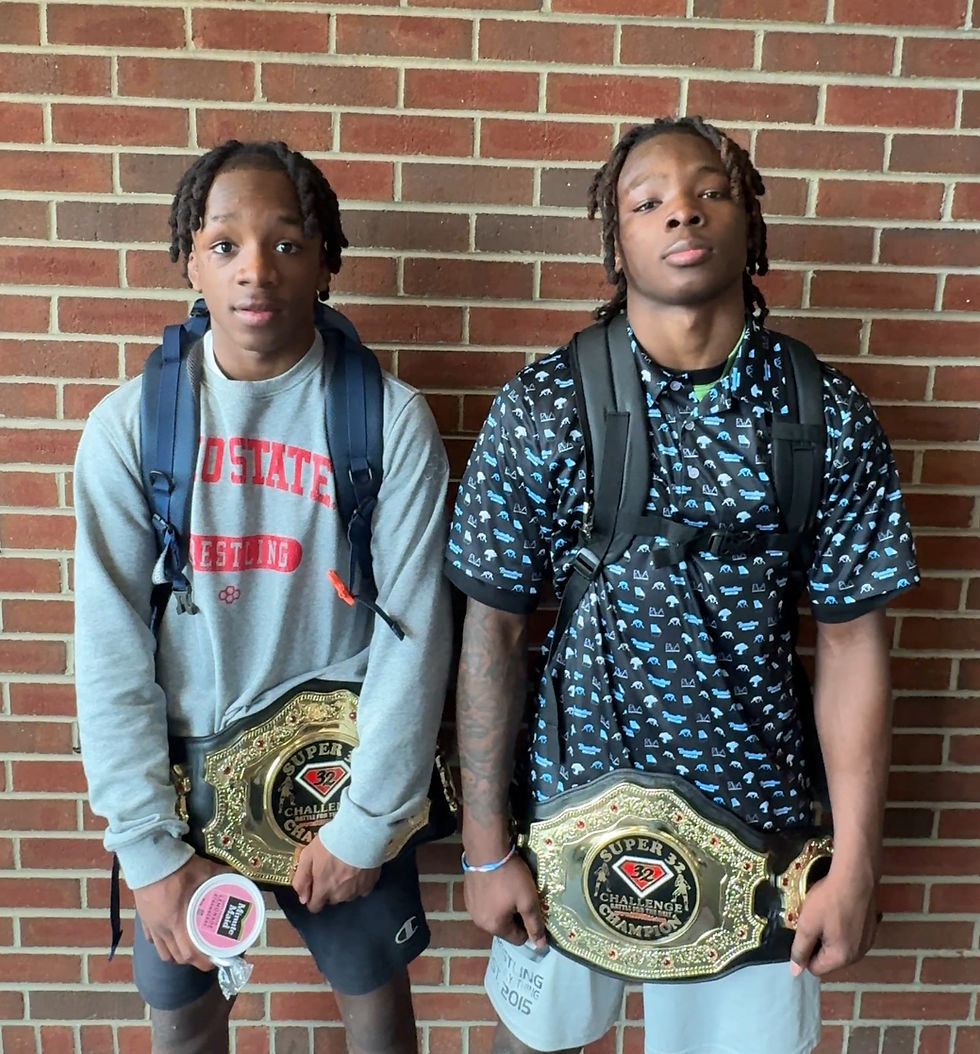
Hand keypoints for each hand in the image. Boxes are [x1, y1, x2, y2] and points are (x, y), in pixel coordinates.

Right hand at [133, 854, 226, 970]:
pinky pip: (152, 940)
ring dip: (178, 955)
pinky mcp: (143, 919)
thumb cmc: (176, 866)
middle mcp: (163, 929)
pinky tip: (172, 936)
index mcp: (177, 921)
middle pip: (178, 957)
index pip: (190, 953)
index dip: (203, 962)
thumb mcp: (203, 869)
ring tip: (191, 948)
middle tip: (208, 954)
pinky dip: (163, 944)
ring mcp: (151, 925)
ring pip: (164, 952)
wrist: (146, 857)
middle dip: (194, 960)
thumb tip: (240, 875)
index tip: (216, 962)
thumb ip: (222, 873)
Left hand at [291, 837, 379, 912]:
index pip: (315, 907)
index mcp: (323, 890)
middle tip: (331, 869)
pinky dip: (359, 882)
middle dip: (329, 889)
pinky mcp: (370, 884)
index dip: (312, 898)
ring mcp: (357, 891)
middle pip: (331, 899)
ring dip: (344, 886)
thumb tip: (303, 899)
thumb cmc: (332, 842)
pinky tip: (358, 869)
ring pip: (346, 895)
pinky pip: (362, 889)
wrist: (360, 833)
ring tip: (346, 867)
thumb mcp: (308, 855)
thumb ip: (302, 879)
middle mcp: (340, 895)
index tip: (315, 885)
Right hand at [463, 855, 546, 947]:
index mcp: (495, 927)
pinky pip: (485, 904)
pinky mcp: (468, 894)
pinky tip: (498, 883)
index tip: (533, 909)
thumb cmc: (510, 876)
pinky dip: (492, 899)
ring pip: (494, 916)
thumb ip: (534, 924)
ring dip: (503, 908)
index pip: (518, 939)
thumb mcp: (528, 900)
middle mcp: (480, 922)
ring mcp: (471, 908)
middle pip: (505, 928)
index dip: (528, 926)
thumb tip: (540, 946)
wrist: (486, 849)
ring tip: (510, 889)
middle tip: (523, 897)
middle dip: (515, 916)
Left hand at [789, 870, 879, 976]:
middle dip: (817, 944)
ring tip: (824, 914)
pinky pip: (851, 936)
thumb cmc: (829, 900)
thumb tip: (795, 971)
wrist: (856, 877)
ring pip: (840, 947)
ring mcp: (867, 942)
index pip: (816, 969)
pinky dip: (842, 928)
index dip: (803, 953)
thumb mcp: (807, 924)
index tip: (800, 933)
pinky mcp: (871, 929)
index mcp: (842, 958)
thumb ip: (800, 949)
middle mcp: (858, 956)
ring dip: (829, 935)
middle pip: (829, 959)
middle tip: (811, 922)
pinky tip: (838, 910)